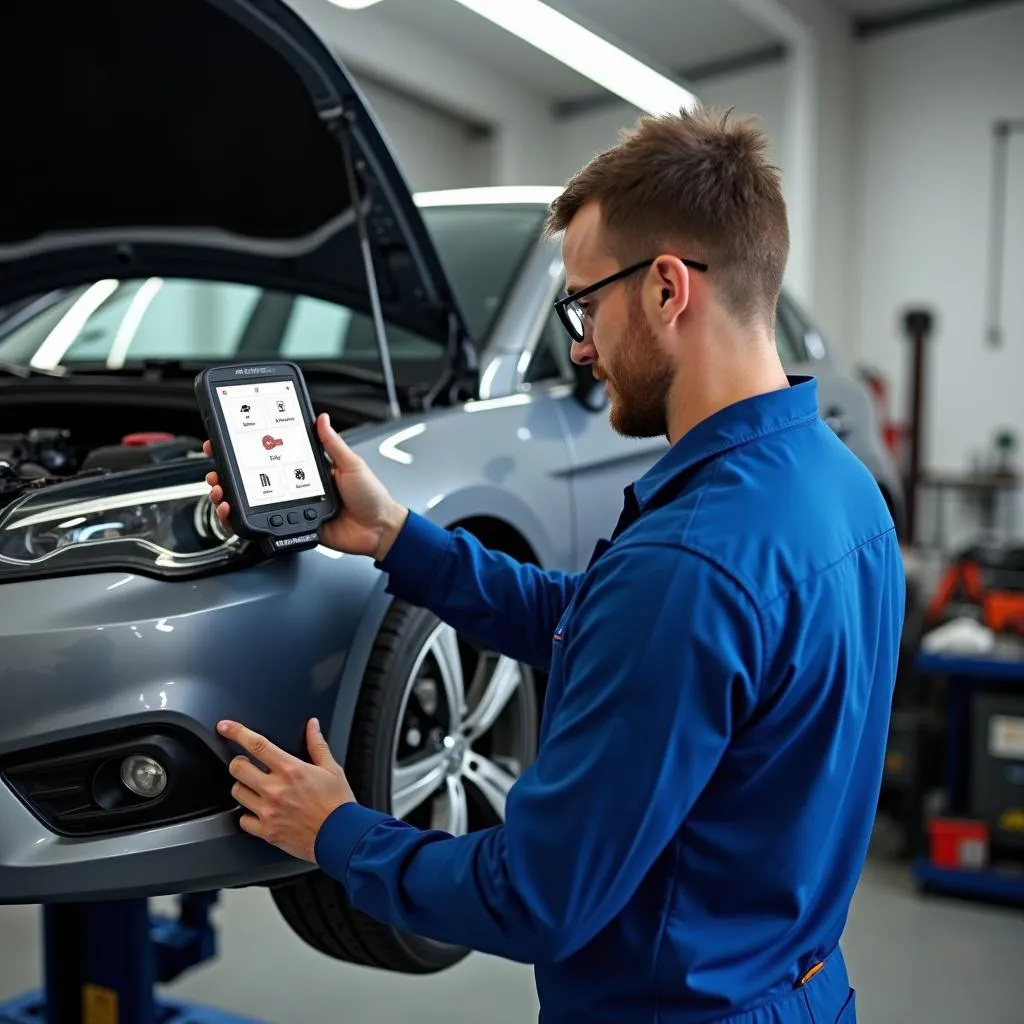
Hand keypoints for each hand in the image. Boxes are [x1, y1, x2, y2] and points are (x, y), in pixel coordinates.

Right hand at [203, 412, 407, 559]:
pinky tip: (233, 513)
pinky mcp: (294, 525)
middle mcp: (296, 486)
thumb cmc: (371, 496)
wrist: (379, 529)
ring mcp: (292, 506)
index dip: (250, 448)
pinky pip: (264, 524)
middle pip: (255, 478)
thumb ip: (333, 443)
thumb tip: (321, 418)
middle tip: (216, 466)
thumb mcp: (352, 463)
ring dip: (230, 494)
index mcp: (308, 467)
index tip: (229, 439)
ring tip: (220, 489)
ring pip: (253, 501)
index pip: (273, 454)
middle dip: (229, 471)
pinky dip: (243, 521)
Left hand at [218, 717, 356, 863]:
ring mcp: (268, 811)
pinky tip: (260, 811)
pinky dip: (248, 815)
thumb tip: (312, 726)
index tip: (225, 727)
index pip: (256, 744)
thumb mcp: (332, 769)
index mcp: (291, 770)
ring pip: (237, 792)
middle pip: (237, 768)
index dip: (236, 732)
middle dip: (238, 762)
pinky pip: (243, 820)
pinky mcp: (267, 832)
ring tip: (256, 788)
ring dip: (243, 787)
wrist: (341, 837)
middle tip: (246, 764)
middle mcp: (276, 789)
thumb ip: (317, 745)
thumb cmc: (338, 805)